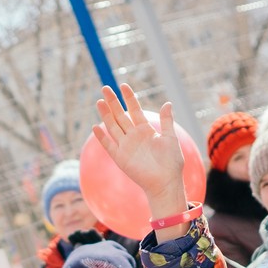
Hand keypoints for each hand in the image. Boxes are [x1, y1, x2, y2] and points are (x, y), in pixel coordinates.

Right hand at [91, 84, 184, 214]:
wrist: (165, 182)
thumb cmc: (171, 162)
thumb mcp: (170, 138)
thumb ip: (167, 121)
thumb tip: (167, 103)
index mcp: (146, 130)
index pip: (135, 109)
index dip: (129, 98)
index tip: (123, 85)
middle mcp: (134, 136)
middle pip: (120, 115)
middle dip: (113, 102)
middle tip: (105, 88)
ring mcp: (126, 146)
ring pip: (113, 126)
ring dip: (105, 115)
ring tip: (99, 102)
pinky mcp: (120, 158)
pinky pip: (108, 145)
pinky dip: (102, 137)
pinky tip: (96, 126)